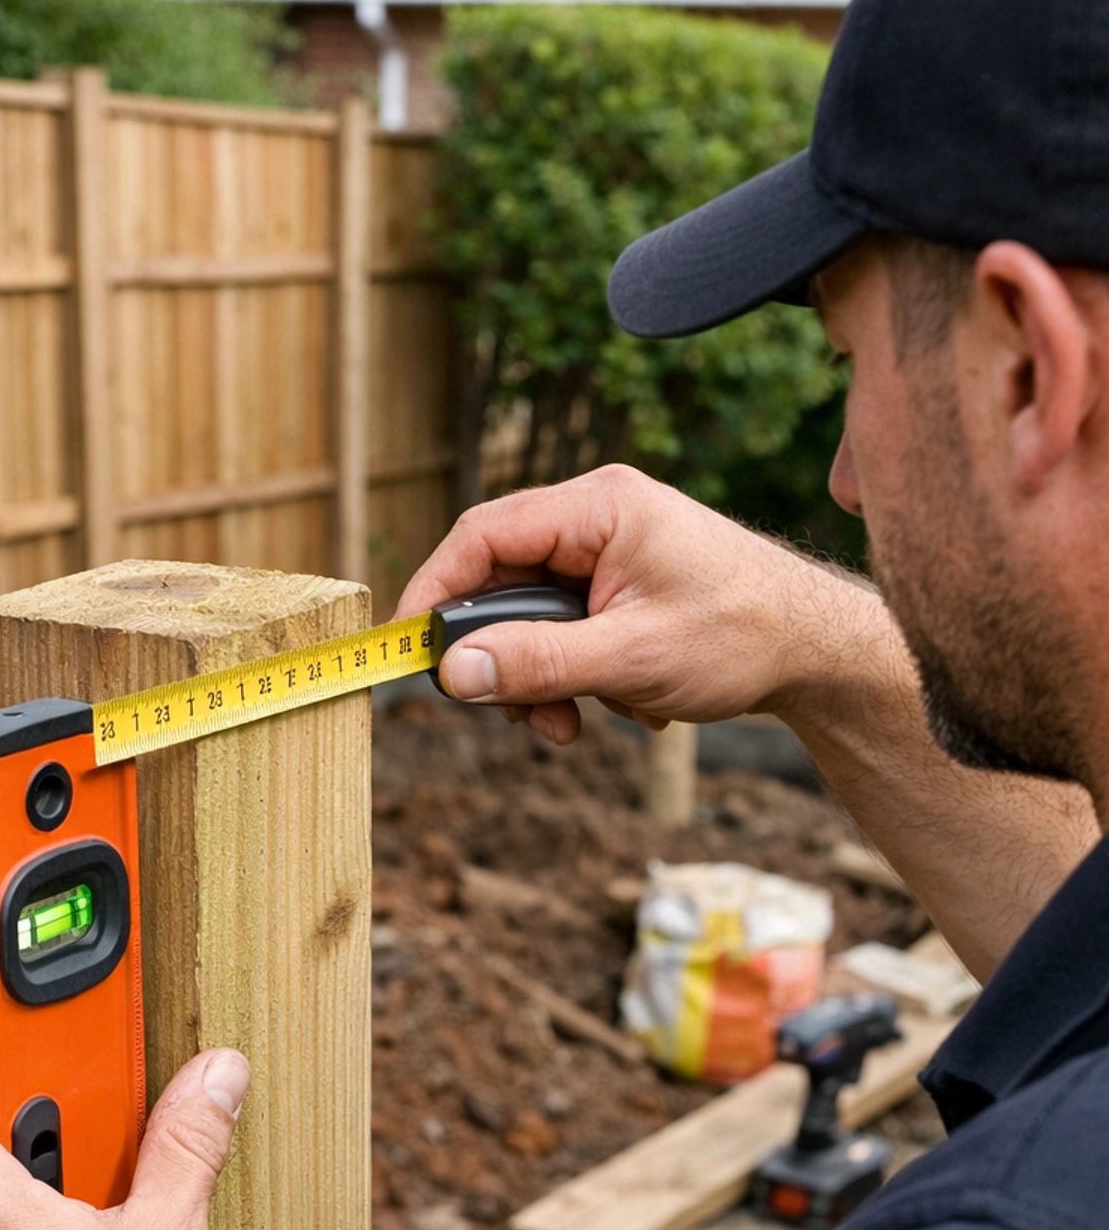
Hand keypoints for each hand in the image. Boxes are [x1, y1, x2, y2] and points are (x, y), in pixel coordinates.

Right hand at [398, 466, 883, 744]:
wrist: (818, 652)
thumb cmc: (743, 636)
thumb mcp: (630, 658)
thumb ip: (537, 663)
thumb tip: (453, 673)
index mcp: (599, 506)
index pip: (483, 535)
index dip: (436, 591)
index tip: (410, 648)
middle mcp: (598, 518)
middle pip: (502, 582)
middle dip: (504, 657)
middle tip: (520, 713)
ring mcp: (611, 553)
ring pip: (531, 617)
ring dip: (543, 679)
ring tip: (578, 722)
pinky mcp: (622, 588)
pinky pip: (566, 631)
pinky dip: (578, 677)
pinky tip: (624, 703)